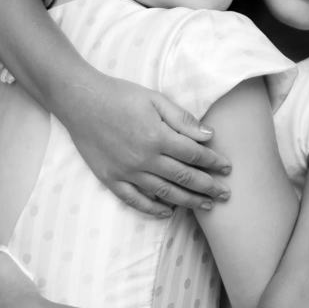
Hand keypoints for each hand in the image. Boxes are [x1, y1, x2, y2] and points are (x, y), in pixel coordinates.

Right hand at [64, 73, 231, 215]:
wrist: (80, 101)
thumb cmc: (120, 95)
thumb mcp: (155, 99)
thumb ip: (182, 119)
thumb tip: (208, 136)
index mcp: (158, 137)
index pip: (194, 155)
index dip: (213, 163)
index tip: (227, 169)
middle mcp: (144, 159)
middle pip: (184, 178)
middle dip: (208, 187)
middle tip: (225, 195)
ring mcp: (127, 172)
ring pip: (164, 193)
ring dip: (188, 201)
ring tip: (206, 206)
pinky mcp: (110, 179)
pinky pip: (135, 200)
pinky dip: (153, 209)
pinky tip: (168, 212)